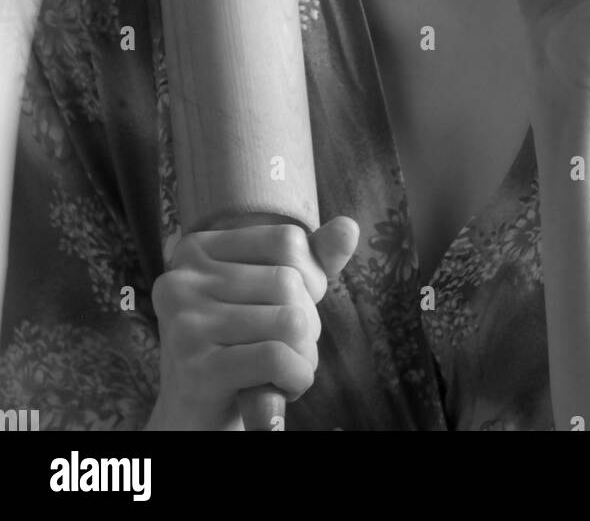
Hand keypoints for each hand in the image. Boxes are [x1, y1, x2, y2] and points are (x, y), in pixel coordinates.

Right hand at [147, 216, 358, 430]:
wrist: (194, 420)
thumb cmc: (240, 347)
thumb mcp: (272, 296)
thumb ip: (311, 259)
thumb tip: (349, 228)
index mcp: (197, 249)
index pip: (287, 240)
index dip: (308, 280)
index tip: (285, 310)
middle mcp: (182, 279)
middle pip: (289, 283)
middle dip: (307, 325)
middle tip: (285, 352)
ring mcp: (184, 324)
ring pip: (290, 322)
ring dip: (305, 357)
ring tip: (282, 372)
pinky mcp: (196, 369)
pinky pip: (278, 358)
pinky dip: (297, 377)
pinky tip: (282, 389)